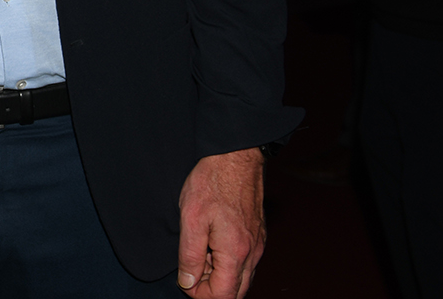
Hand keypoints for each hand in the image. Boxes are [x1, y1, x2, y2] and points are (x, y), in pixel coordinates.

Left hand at [177, 147, 264, 298]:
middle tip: (192, 267)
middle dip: (211, 288)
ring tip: (201, 251)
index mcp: (236, 253)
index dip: (199, 294)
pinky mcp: (257, 236)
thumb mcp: (191, 218)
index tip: (184, 279)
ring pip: (241, 278)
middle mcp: (252, 254)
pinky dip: (228, 263)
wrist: (235, 157)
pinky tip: (212, 242)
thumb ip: (190, 255)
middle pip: (235, 293)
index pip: (222, 296)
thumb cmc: (212, 182)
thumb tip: (188, 282)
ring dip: (219, 275)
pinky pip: (245, 262)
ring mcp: (258, 245)